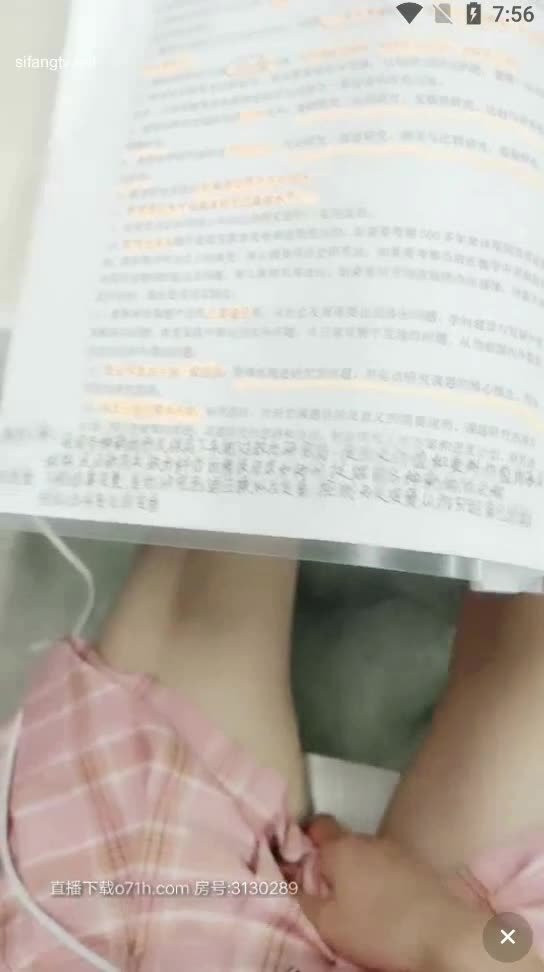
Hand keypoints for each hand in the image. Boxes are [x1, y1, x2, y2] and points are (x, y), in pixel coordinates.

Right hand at [299, 815, 480, 971]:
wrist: (444, 934)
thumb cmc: (378, 928)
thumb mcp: (328, 923)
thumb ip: (303, 898)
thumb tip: (287, 880)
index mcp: (341, 847)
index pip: (318, 825)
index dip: (307, 839)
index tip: (302, 864)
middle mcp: (368, 839)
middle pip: (343, 843)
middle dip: (334, 864)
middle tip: (329, 896)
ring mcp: (397, 850)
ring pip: (368, 856)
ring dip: (361, 874)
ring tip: (359, 906)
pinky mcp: (419, 866)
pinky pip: (390, 868)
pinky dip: (384, 882)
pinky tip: (386, 907)